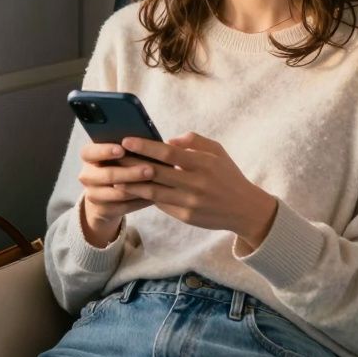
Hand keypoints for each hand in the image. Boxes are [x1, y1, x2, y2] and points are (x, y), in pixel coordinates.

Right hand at [78, 142, 154, 246]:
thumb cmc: (118, 164)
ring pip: (117, 193)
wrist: (106, 194)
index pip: (89, 152)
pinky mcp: (103, 210)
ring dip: (138, 188)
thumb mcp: (116, 153)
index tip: (122, 149)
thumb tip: (146, 140)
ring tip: (156, 183)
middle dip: (131, 172)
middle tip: (150, 170)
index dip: (105, 151)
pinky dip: (140, 201)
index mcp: (88, 156)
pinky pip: (124, 207)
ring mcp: (93, 194)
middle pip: (108, 175)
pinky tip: (154, 196)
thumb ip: (126, 146)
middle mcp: (87, 175)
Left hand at [115, 132, 278, 250]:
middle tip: (113, 157)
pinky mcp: (185, 216)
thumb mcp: (217, 151)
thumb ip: (193, 141)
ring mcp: (190, 201)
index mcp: (204, 163)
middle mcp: (196, 183)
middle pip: (156, 172)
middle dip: (132, 164)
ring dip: (132, 184)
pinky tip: (132, 190)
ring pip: (153, 191)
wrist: (244, 209)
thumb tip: (168, 140)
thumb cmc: (228, 175)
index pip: (168, 153)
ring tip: (115, 176)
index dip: (146, 147)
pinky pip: (160, 203)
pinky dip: (145, 196)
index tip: (127, 140)